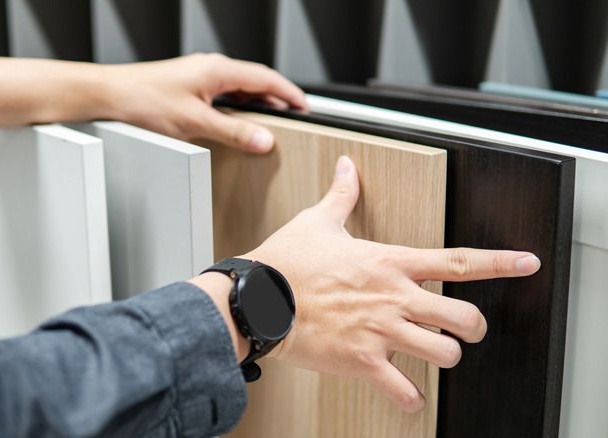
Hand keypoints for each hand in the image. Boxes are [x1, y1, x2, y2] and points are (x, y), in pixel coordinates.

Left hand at [0, 54, 305, 151]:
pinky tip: (238, 119)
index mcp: (217, 70)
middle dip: (277, 97)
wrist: (110, 96)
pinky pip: (224, 92)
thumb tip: (263, 140)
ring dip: (258, 101)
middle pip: (255, 80)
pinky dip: (239, 104)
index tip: (305, 107)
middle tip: (294, 115)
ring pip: (239, 86)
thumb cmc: (144, 102)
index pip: (266, 78)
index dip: (289, 93)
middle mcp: (210, 68)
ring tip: (271, 120)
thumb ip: (233, 132)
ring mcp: (199, 75)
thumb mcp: (195, 123)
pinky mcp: (189, 84)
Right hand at [240, 156, 540, 412]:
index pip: (455, 262)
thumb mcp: (317, 222)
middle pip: (465, 318)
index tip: (527, 263)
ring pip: (444, 354)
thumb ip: (342, 195)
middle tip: (465, 330)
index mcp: (389, 263)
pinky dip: (410, 398)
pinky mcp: (361, 360)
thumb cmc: (285, 262)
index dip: (499, 262)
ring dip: (445, 358)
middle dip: (474, 328)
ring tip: (434, 357)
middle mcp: (393, 297)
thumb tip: (346, 166)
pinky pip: (403, 389)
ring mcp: (380, 331)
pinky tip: (409, 396)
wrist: (257, 299)